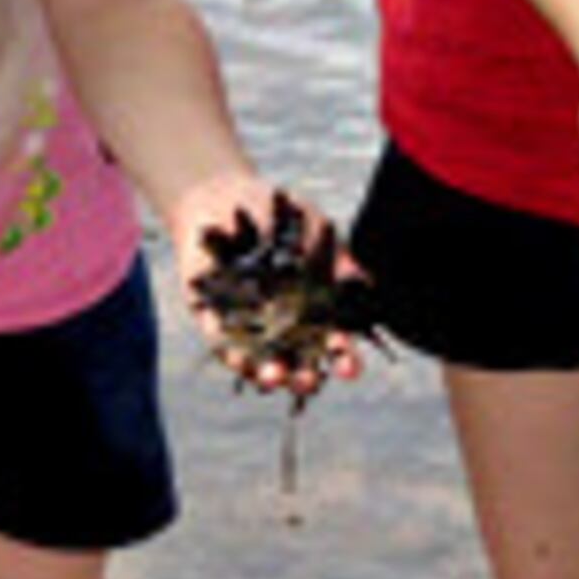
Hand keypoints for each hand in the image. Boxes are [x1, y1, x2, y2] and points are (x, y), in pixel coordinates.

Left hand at [185, 183, 378, 400]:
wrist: (225, 196)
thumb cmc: (279, 214)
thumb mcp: (316, 232)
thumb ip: (339, 260)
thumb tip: (365, 285)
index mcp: (313, 310)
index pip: (333, 342)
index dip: (344, 358)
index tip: (351, 368)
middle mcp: (283, 325)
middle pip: (298, 362)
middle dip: (305, 377)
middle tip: (309, 382)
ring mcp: (248, 325)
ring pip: (260, 361)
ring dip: (268, 373)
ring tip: (273, 376)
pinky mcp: (213, 319)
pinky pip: (222, 344)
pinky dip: (229, 352)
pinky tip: (237, 358)